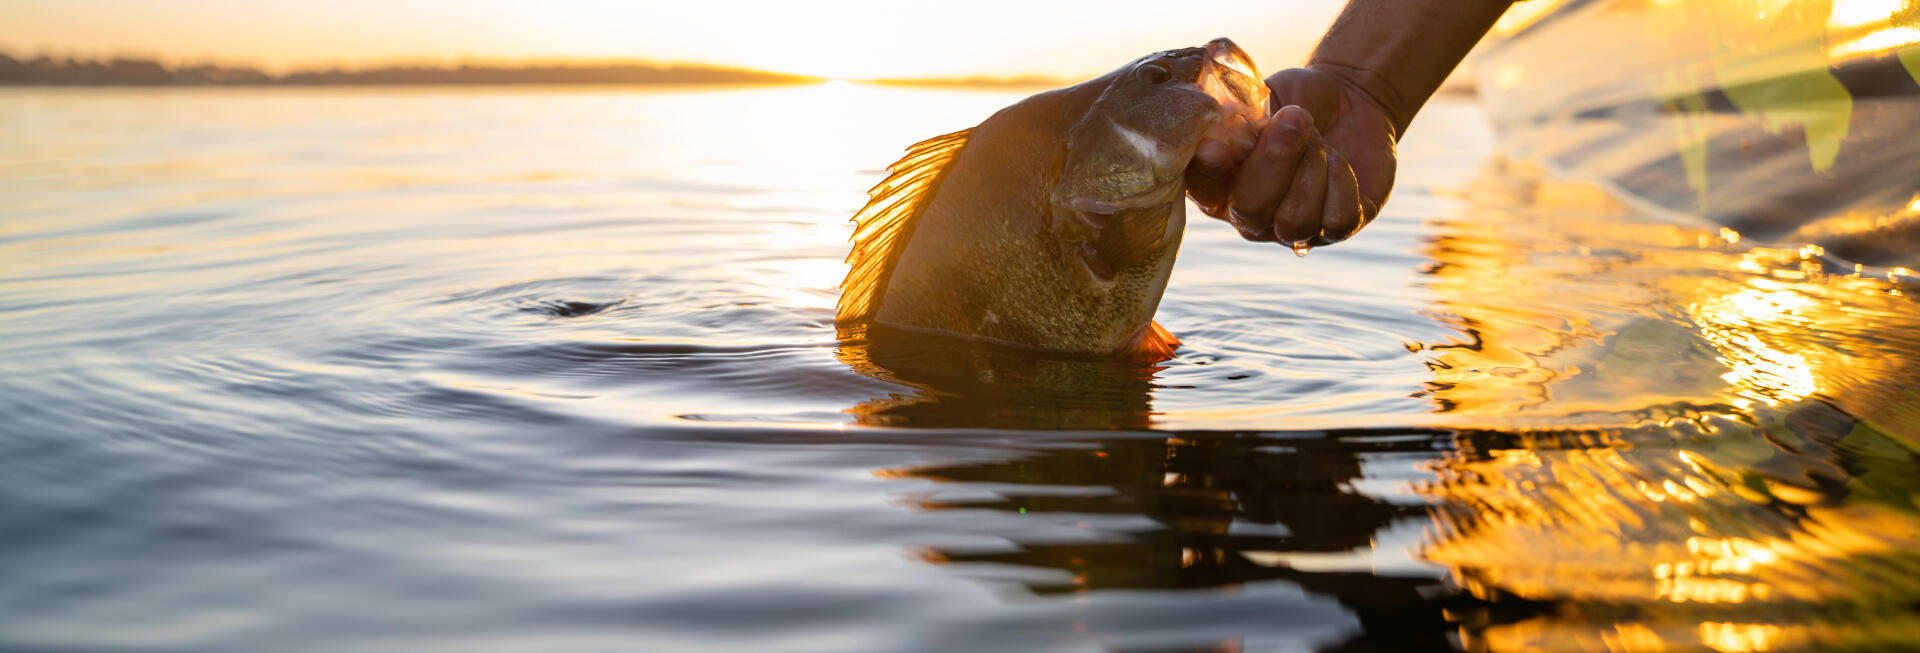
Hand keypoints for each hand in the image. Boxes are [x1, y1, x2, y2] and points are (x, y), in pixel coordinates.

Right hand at [1186, 67, 1397, 247]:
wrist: (1351, 99)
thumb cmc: (1296, 99)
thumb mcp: (1263, 99)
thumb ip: (1235, 115)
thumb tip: (1215, 122)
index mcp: (1221, 182)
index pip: (1201, 189)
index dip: (1208, 172)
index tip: (1215, 146)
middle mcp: (1251, 216)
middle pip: (1250, 210)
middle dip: (1275, 160)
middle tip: (1295, 118)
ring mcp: (1293, 228)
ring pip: (1295, 221)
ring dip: (1311, 169)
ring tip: (1319, 139)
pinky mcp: (1337, 230)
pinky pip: (1336, 223)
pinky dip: (1341, 184)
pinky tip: (1338, 160)